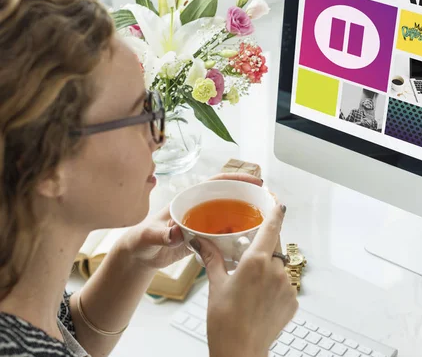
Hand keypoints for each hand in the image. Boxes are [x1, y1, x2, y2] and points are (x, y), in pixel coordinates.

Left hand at [119, 173, 262, 270]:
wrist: (139, 256)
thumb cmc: (141, 241)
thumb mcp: (149, 236)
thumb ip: (162, 234)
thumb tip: (176, 231)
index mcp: (188, 200)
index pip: (216, 183)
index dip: (236, 179)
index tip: (255, 181)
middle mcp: (199, 208)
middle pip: (228, 197)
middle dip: (248, 196)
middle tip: (268, 202)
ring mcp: (203, 223)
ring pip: (229, 215)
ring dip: (245, 217)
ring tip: (264, 221)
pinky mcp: (205, 238)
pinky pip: (225, 234)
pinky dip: (237, 236)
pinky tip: (248, 242)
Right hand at [191, 204, 297, 356]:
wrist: (240, 351)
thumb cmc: (225, 321)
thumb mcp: (216, 284)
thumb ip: (212, 258)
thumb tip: (200, 241)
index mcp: (256, 261)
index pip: (272, 227)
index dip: (276, 212)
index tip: (278, 202)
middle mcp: (276, 270)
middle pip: (276, 245)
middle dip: (266, 245)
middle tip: (251, 254)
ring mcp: (287, 286)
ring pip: (280, 266)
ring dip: (269, 268)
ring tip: (251, 285)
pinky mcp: (293, 301)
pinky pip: (285, 285)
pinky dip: (275, 286)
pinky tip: (259, 299)